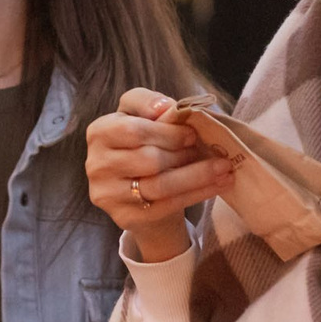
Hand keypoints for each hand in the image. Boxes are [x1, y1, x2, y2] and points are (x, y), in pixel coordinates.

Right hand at [87, 89, 234, 263]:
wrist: (135, 190)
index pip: (133, 130)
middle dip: (184, 155)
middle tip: (213, 153)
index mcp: (99, 133)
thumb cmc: (141, 145)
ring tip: (223, 168)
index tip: (193, 133)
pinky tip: (218, 185)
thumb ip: (150, 104)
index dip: (167, 132)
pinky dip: (197, 194)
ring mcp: (108, 195)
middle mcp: (97, 165)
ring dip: (197, 176)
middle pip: (149, 160)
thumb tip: (170, 108)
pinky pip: (167, 205)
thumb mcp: (140, 115)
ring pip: (160, 186)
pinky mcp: (125, 217)